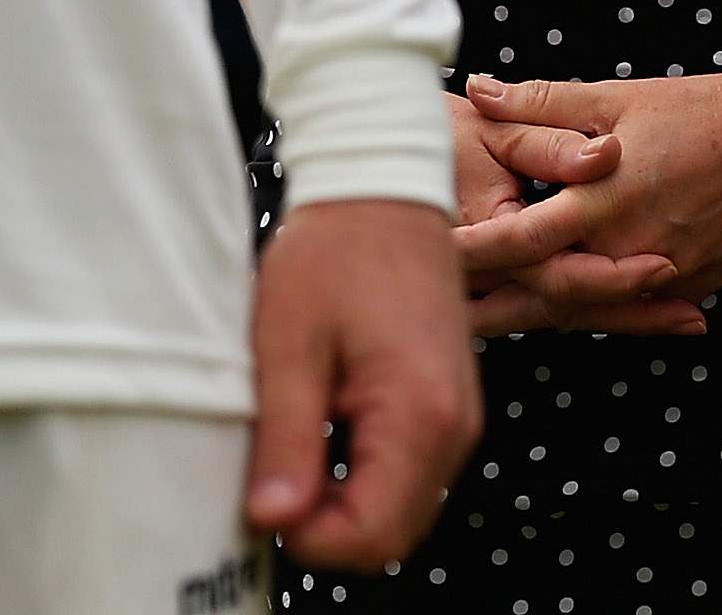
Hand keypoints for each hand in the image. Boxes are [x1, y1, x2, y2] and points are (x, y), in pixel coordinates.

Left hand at [244, 197, 479, 568]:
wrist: (380, 183)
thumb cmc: (334, 249)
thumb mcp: (287, 343)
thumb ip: (284, 440)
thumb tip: (272, 521)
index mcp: (419, 416)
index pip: (372, 538)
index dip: (309, 538)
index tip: (262, 500)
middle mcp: (455, 428)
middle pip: (391, 535)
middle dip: (326, 525)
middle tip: (272, 473)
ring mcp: (458, 417)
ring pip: (400, 507)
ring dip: (343, 496)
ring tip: (294, 437)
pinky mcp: (448, 404)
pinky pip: (409, 470)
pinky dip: (364, 468)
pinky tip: (323, 421)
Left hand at [456, 44, 721, 304]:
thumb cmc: (696, 107)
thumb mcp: (614, 97)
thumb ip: (540, 102)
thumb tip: (476, 88)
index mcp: (604, 198)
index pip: (522, 237)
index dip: (471, 252)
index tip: (427, 256)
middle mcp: (632, 247)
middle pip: (548, 294)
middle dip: (492, 308)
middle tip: (440, 316)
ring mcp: (669, 274)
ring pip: (590, 309)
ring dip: (538, 317)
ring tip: (483, 327)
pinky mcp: (698, 284)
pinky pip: (634, 310)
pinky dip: (596, 313)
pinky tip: (561, 318)